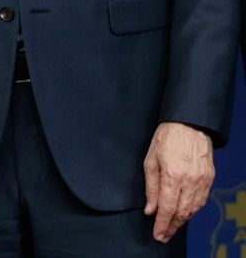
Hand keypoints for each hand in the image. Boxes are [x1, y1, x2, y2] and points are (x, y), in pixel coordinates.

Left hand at [143, 121, 213, 241]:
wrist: (189, 125)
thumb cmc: (165, 139)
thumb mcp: (150, 161)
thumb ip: (150, 187)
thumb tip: (150, 209)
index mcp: (172, 176)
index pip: (167, 208)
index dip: (162, 224)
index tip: (157, 234)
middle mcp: (190, 180)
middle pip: (182, 212)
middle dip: (172, 226)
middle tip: (163, 235)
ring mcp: (202, 180)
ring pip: (193, 208)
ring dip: (182, 220)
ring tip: (172, 227)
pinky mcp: (209, 178)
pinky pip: (202, 200)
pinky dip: (193, 210)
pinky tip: (185, 214)